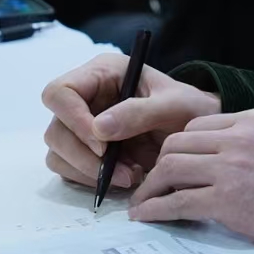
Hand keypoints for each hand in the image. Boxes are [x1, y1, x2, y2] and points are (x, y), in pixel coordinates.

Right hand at [41, 53, 221, 189]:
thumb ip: (140, 112)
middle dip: (85, 156)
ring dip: (90, 172)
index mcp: (102, 73)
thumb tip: (99, 129)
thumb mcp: (176, 104)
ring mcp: (81, 126)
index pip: (60, 92)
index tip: (102, 144)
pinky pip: (70, 170)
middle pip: (56, 129)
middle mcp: (85, 98)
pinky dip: (93, 179)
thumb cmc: (189, 108)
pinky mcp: (85, 151)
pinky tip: (125, 177)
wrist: (197, 132)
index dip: (73, 119)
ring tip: (130, 175)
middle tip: (121, 171)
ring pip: (59, 153)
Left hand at [128, 110, 253, 248]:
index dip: (178, 146)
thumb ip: (246, 139)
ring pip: (170, 168)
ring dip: (150, 187)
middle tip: (151, 184)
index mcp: (252, 119)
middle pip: (177, 143)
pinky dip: (155, 209)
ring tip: (143, 202)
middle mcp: (239, 138)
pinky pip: (176, 201)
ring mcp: (231, 168)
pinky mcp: (226, 200)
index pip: (197, 125)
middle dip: (158, 165)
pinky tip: (147, 216)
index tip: (170, 164)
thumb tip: (209, 156)